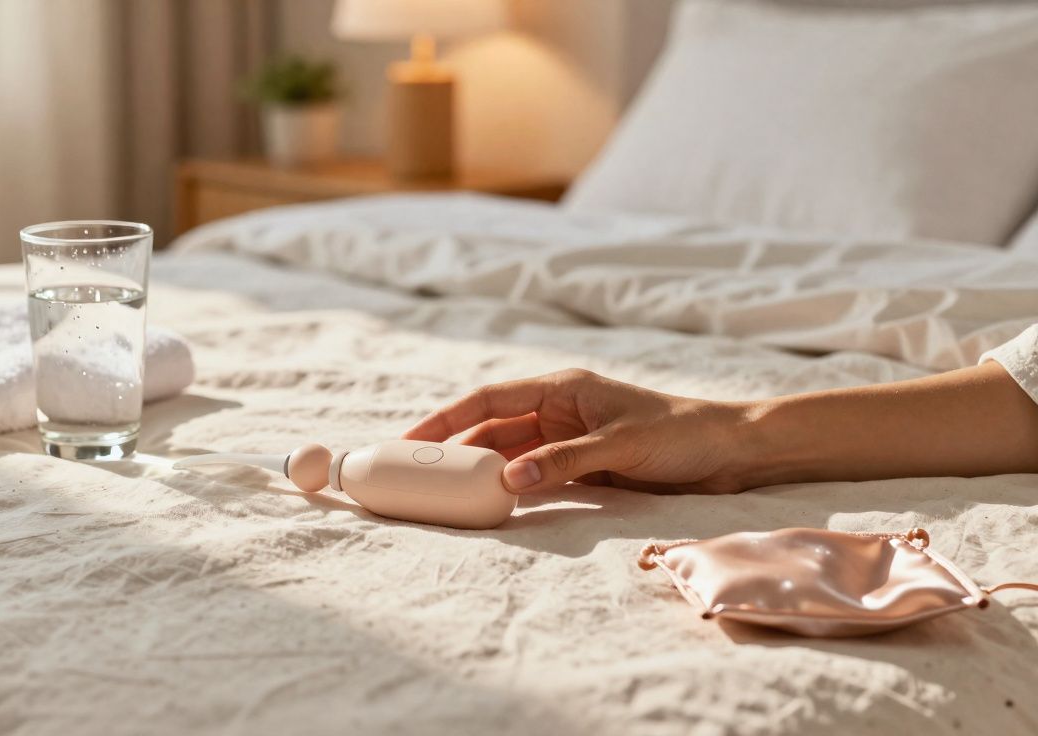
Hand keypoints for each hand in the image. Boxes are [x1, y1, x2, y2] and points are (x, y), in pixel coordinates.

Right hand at [403, 369, 751, 494]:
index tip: (409, 441)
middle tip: (416, 475)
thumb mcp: (619, 444)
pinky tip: (491, 506)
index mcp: (560, 390)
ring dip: (480, 473)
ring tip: (444, 494)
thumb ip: (562, 461)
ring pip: (509, 456)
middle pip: (491, 430)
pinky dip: (511, 491)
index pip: (487, 401)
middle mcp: (557, 412)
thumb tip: (508, 481)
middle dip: (454, 450)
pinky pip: (534, 478)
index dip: (445, 420)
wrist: (730, 453)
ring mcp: (567, 441)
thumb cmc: (680, 434)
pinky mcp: (581, 468)